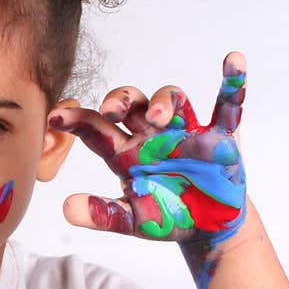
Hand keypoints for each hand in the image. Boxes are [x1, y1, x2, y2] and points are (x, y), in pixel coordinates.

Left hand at [48, 52, 246, 247]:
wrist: (208, 229)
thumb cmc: (166, 217)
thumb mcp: (133, 220)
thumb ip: (103, 214)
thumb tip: (67, 209)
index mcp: (124, 151)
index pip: (95, 127)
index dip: (75, 120)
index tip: (54, 117)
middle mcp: (151, 133)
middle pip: (129, 102)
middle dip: (119, 100)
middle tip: (110, 111)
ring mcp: (185, 130)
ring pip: (170, 98)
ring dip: (163, 101)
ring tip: (157, 117)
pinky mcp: (220, 135)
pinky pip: (227, 104)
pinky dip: (233, 82)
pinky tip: (234, 60)